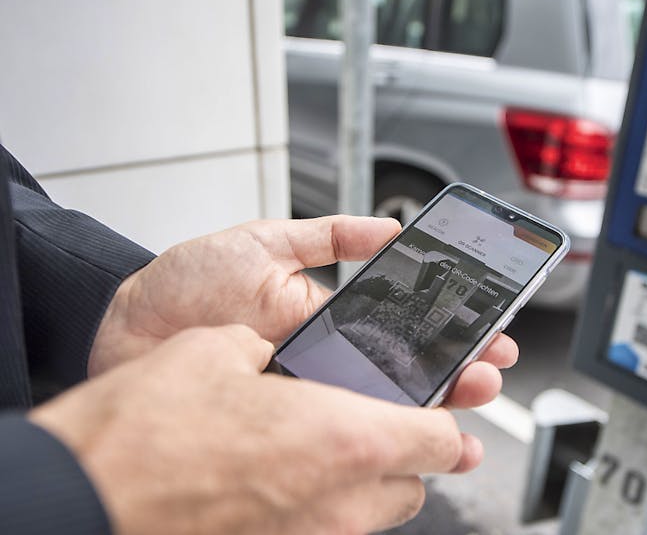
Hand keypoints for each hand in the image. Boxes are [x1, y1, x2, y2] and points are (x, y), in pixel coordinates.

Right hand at [33, 325, 476, 533]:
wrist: (82, 501)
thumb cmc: (146, 432)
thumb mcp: (220, 350)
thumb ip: (275, 352)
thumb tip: (281, 356)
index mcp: (346, 439)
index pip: (443, 438)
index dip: (452, 417)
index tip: (450, 403)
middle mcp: (340, 502)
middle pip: (416, 483)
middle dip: (411, 450)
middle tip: (389, 419)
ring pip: (375, 515)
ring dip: (372, 480)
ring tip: (334, 445)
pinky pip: (328, 530)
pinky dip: (326, 505)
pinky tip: (287, 475)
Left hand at [90, 216, 517, 407]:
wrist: (126, 324)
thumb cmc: (189, 283)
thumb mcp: (262, 243)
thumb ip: (326, 236)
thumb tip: (387, 228)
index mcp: (331, 315)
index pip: (405, 327)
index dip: (451, 333)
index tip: (489, 335)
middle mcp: (325, 359)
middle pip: (404, 374)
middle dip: (455, 377)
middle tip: (489, 379)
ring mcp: (305, 395)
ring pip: (376, 410)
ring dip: (426, 415)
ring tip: (465, 419)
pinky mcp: (278, 425)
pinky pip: (330, 438)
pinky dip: (368, 447)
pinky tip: (405, 449)